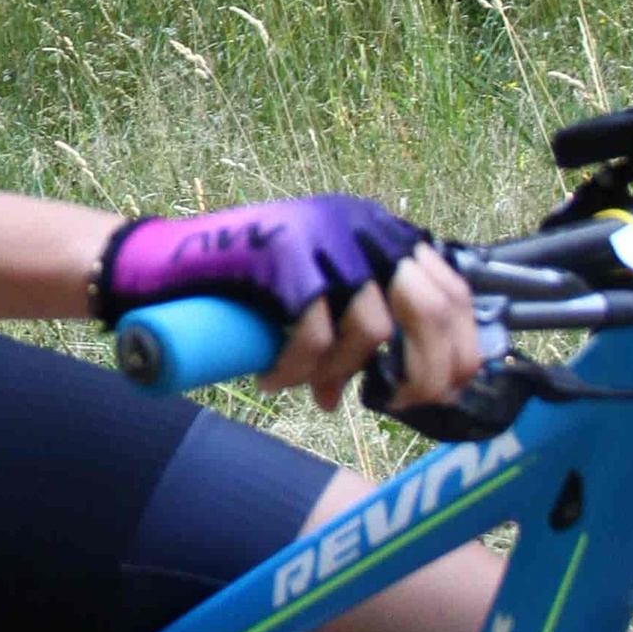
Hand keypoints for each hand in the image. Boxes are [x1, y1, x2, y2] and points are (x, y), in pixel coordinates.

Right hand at [98, 191, 479, 410]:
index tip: (448, 391)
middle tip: (397, 404)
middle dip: (426, 371)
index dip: (461, 347)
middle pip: (431, 308)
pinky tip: (274, 381)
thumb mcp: (325, 288)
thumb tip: (403, 387)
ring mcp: (325, 239)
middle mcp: (363, 227)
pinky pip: (313, 334)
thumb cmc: (251, 283)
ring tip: (318, 391)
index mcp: (382, 230)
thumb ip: (366, 318)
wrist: (172, 258)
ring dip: (347, 372)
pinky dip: (298, 370)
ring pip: (373, 327)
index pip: (453, 290)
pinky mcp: (286, 259)